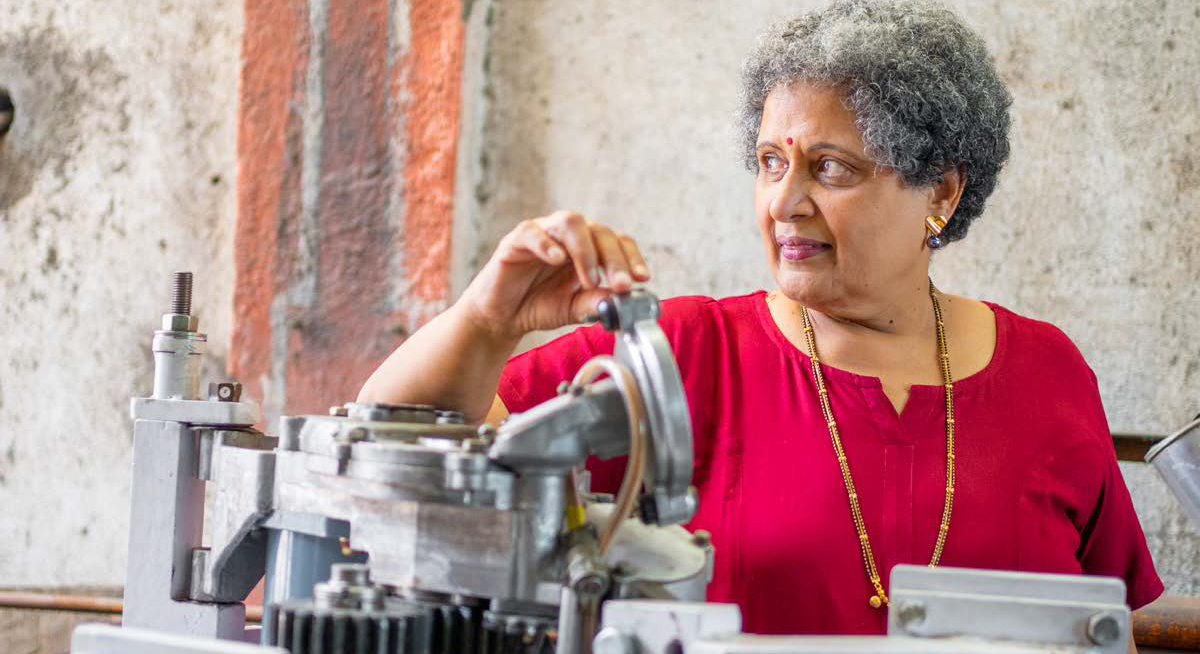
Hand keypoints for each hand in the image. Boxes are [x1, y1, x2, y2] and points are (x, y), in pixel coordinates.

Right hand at [458, 210, 650, 339]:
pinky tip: (557, 260)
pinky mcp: (516, 240)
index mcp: (588, 248)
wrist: (501, 316)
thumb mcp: (574, 309)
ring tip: (589, 280)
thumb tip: (618, 300)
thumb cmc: (539, 305)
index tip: (642, 279)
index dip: (631, 257)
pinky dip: (547, 244)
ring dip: (585, 251)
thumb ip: (596, 303)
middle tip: (621, 285)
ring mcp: (543, 233)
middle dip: (614, 259)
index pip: (617, 241)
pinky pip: (532, 232)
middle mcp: (569, 235)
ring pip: (570, 222)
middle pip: (599, 231)